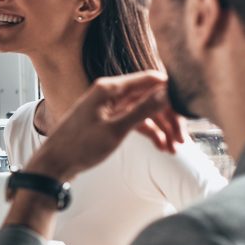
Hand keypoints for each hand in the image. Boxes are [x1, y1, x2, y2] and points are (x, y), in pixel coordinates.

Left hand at [26, 71, 183, 182]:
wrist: (55, 164)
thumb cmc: (80, 146)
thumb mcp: (116, 130)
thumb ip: (142, 110)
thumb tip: (167, 92)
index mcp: (108, 88)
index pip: (149, 80)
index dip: (170, 92)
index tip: (190, 107)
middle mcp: (109, 93)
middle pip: (149, 97)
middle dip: (168, 117)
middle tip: (182, 139)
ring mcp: (109, 106)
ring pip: (144, 111)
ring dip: (161, 128)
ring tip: (174, 149)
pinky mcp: (108, 120)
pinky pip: (134, 121)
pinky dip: (149, 132)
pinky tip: (161, 147)